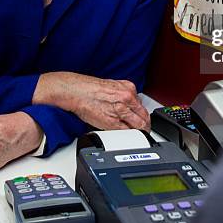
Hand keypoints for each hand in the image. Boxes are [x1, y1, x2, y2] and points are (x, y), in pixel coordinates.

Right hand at [33, 72, 150, 131]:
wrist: (77, 92)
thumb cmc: (90, 89)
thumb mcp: (113, 85)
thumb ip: (124, 93)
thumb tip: (130, 102)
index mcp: (128, 88)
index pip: (143, 106)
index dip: (144, 115)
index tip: (143, 119)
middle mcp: (127, 98)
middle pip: (143, 116)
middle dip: (144, 125)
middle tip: (143, 130)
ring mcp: (121, 111)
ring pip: (138, 125)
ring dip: (139, 132)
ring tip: (137, 135)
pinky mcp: (112, 122)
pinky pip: (126, 132)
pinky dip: (128, 136)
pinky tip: (126, 137)